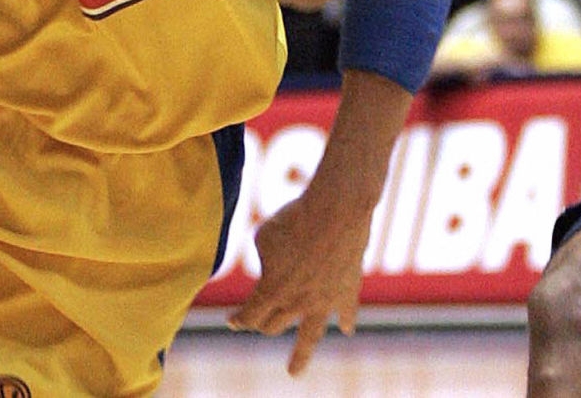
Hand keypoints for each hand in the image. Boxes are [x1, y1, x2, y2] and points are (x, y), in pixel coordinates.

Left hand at [228, 191, 372, 375]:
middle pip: (273, 326)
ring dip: (300, 356)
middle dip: (263, 324)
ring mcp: (325, 301)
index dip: (238, 320)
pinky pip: (346, 312)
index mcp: (270, 292)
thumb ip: (264, 260)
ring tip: (294, 371)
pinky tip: (346, 330)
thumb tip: (270, 270)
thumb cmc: (293, 218)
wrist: (336, 209)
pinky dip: (346, 321)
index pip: (249, 317)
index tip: (232, 321)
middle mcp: (297, 304)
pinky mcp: (348, 290)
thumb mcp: (264, 236)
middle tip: (260, 323)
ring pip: (309, 336)